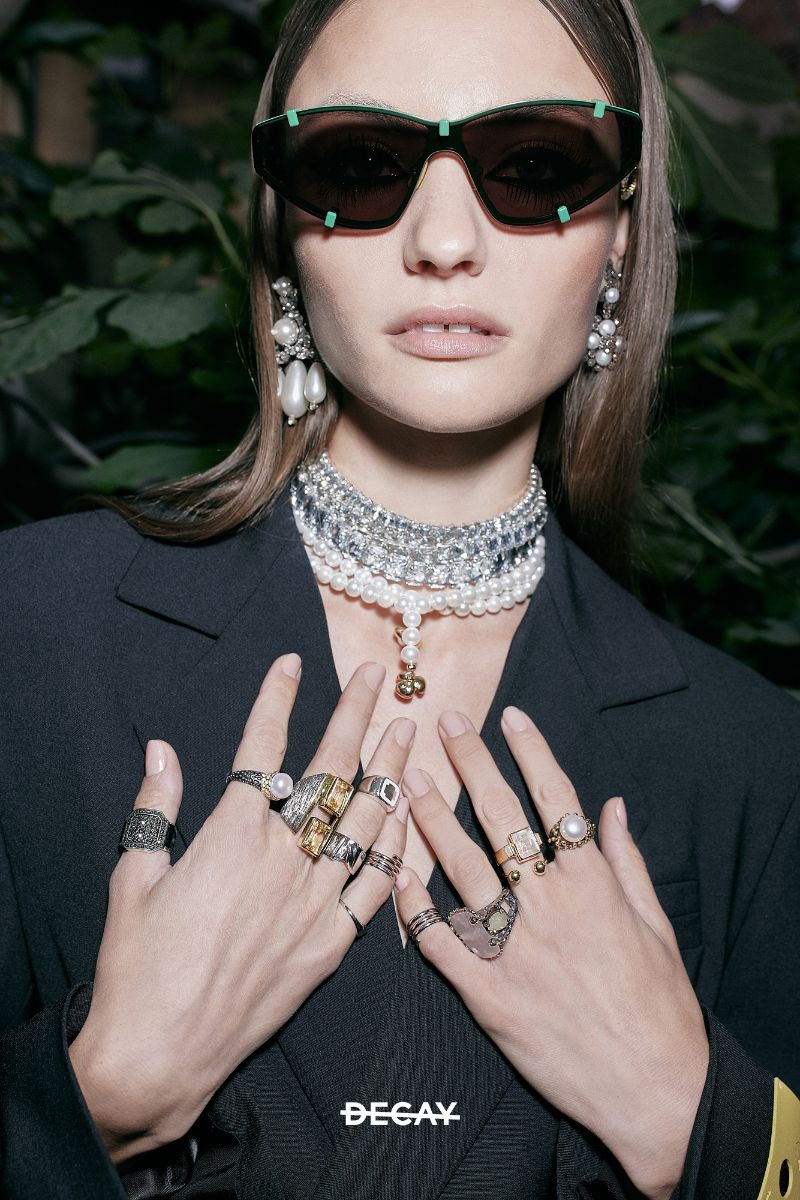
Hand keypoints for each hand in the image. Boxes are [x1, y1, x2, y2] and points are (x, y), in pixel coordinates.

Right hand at [69, 655, 413, 1163]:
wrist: (162, 1053)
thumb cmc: (138, 966)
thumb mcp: (134, 877)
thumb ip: (156, 808)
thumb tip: (161, 751)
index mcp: (230, 836)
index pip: (261, 747)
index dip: (277, 699)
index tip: (292, 663)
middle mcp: (281, 860)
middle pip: (329, 772)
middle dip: (354, 717)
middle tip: (374, 677)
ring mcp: (313, 902)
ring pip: (365, 821)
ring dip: (388, 771)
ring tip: (405, 732)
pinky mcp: (331, 945)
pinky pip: (376, 886)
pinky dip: (394, 848)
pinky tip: (407, 818)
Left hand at [393, 705, 708, 1199]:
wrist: (651, 1086)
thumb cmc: (659, 1004)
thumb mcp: (655, 924)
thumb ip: (626, 861)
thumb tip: (613, 806)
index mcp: (591, 883)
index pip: (555, 798)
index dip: (530, 752)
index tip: (508, 715)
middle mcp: (549, 903)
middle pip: (502, 818)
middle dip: (471, 764)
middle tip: (443, 724)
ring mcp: (514, 945)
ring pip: (462, 866)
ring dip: (432, 818)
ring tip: (406, 778)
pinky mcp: (486, 990)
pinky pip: (440, 937)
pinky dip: (414, 904)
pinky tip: (393, 872)